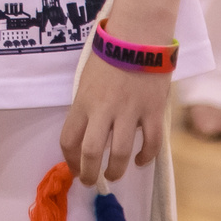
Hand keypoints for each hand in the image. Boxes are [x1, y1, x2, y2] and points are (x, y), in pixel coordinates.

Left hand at [59, 58, 168, 183]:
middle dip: (89, 173)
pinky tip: (140, 160)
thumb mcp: (86, 82)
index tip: (74, 168)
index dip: (69, 160)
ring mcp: (129, 112)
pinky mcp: (152, 111)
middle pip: (91, 152)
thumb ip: (86, 107)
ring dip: (116, 171)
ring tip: (114, 176)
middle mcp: (103, 110)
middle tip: (91, 182)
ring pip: (119, 153)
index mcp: (82, 102)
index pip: (68, 139)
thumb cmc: (109, 57)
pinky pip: (151, 143)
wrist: (137, 38)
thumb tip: (86, 133)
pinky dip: (145, 157)